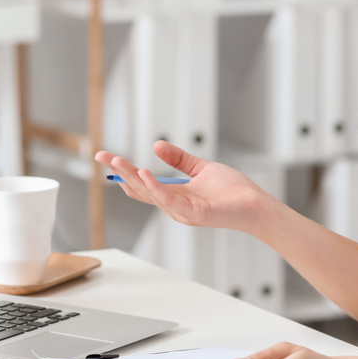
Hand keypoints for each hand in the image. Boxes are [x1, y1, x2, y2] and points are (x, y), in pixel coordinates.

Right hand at [94, 141, 274, 232]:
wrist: (255, 203)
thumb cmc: (232, 190)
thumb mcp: (200, 168)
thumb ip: (179, 159)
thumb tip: (156, 145)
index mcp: (174, 195)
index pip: (142, 184)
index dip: (123, 171)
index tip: (106, 157)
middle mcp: (173, 205)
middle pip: (140, 188)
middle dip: (120, 172)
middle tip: (102, 156)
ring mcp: (181, 211)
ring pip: (149, 193)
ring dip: (131, 176)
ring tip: (117, 161)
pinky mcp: (193, 213)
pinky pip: (168, 199)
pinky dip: (154, 186)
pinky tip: (143, 172)